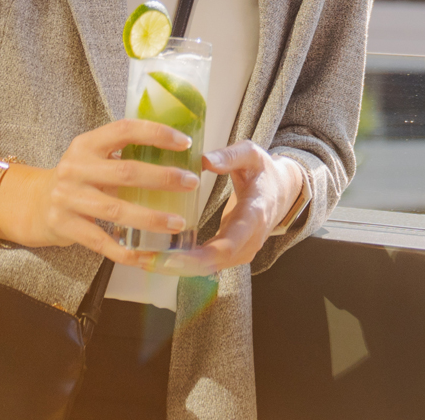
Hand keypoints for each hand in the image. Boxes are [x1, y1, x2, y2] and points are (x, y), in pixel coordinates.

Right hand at [0, 118, 197, 267]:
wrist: (33, 204)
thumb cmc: (78, 178)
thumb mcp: (93, 156)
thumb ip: (124, 153)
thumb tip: (178, 152)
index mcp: (87, 144)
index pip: (124, 130)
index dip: (156, 134)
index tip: (185, 143)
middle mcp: (75, 168)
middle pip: (125, 172)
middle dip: (162, 178)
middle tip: (191, 183)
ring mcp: (68, 199)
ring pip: (116, 210)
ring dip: (151, 218)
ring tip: (178, 223)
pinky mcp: (65, 226)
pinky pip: (101, 242)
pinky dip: (126, 251)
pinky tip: (148, 255)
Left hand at [158, 140, 305, 275]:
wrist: (283, 191)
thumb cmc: (264, 172)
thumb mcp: (252, 155)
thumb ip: (230, 156)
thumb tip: (204, 160)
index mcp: (254, 216)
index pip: (229, 244)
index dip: (199, 256)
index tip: (171, 257)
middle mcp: (249, 241)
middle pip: (213, 263)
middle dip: (178, 266)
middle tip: (145, 262)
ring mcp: (242, 251)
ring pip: (208, 268)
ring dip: (175, 268)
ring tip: (142, 261)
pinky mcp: (232, 254)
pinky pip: (206, 264)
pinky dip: (181, 264)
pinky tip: (156, 258)